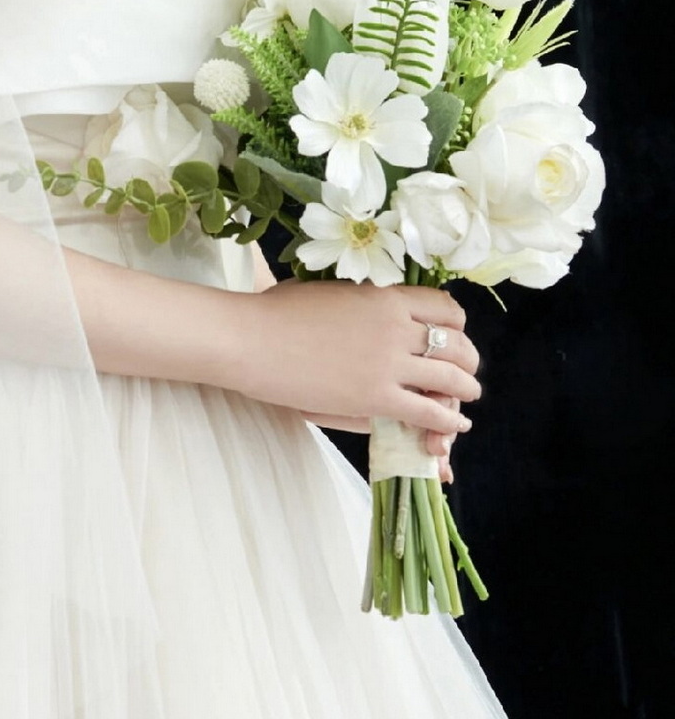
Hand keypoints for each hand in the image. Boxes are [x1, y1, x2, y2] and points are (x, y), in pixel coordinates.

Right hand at [235, 279, 481, 461]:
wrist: (251, 339)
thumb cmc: (276, 311)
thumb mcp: (332, 293)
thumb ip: (364, 303)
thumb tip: (379, 311)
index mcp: (385, 297)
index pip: (445, 308)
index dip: (456, 325)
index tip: (453, 336)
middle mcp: (397, 327)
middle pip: (456, 344)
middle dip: (467, 360)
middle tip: (465, 372)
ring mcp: (389, 363)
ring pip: (451, 379)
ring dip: (465, 390)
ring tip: (466, 397)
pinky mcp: (376, 398)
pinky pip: (428, 411)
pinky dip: (447, 420)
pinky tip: (452, 425)